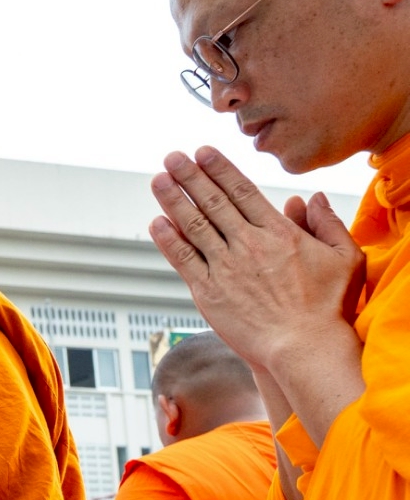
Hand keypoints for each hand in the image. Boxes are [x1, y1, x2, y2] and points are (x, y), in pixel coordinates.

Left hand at [148, 147, 362, 373]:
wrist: (302, 347)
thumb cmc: (328, 306)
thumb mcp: (344, 257)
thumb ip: (327, 223)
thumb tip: (307, 198)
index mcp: (278, 233)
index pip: (242, 191)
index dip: (219, 169)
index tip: (202, 152)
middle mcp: (248, 245)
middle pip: (213, 203)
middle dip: (189, 177)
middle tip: (171, 157)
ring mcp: (225, 269)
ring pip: (194, 226)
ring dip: (173, 201)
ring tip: (158, 180)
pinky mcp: (208, 293)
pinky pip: (183, 261)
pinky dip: (168, 240)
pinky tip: (156, 222)